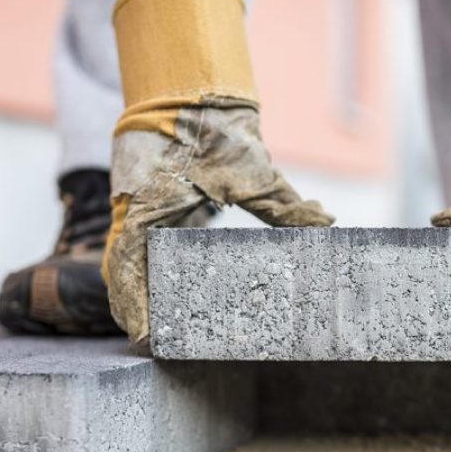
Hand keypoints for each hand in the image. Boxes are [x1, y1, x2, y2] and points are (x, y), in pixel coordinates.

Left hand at [103, 99, 333, 343]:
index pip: (175, 267)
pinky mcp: (131, 213)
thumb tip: (327, 223)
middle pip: (148, 277)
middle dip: (152, 313)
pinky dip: (127, 295)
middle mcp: (157, 223)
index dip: (176, 297)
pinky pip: (123, 262)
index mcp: (182, 220)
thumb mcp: (262, 185)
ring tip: (147, 346)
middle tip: (161, 347)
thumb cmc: (226, 137)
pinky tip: (134, 325)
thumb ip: (289, 211)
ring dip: (136, 313)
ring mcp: (140, 218)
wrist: (200, 104)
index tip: (183, 326)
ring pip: (131, 276)